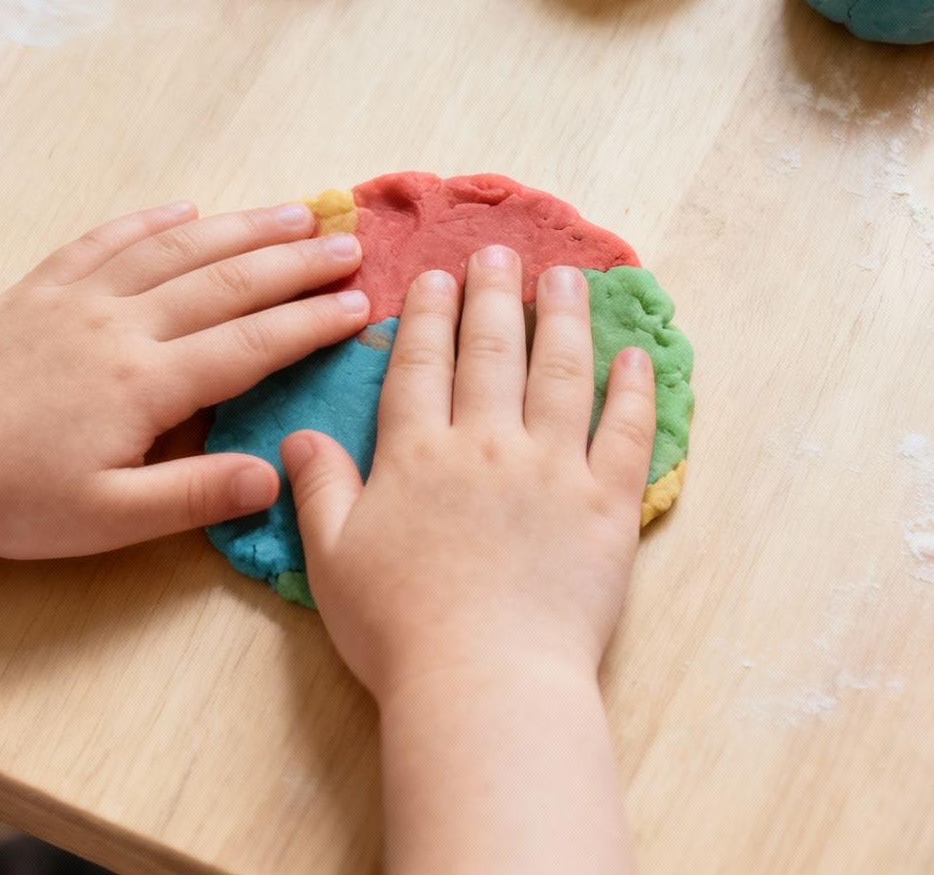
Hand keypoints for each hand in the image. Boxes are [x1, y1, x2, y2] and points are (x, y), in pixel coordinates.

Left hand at [0, 200, 370, 559]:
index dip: (311, 322)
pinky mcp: (39, 288)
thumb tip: (275, 475)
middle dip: (296, 261)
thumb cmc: (7, 499)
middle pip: (227, 280)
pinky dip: (152, 220)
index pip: (251, 342)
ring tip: (294, 211)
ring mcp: (78, 297)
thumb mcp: (107, 520)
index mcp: (146, 382)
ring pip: (176, 247)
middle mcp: (121, 324)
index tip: (361, 305)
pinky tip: (185, 207)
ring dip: (240, 226)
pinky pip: (107, 238)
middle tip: (350, 245)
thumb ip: (194, 495)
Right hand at [283, 244, 657, 697]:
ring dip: (563, 318)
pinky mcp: (607, 505)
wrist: (484, 680)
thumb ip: (320, 489)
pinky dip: (633, 389)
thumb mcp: (333, 560)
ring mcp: (553, 470)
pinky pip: (625, 432)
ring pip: (560, 373)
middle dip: (494, 295)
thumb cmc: (400, 631)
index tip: (434, 278)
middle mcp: (487, 445)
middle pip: (491, 352)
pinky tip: (634, 357)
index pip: (420, 366)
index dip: (426, 316)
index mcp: (417, 456)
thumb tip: (299, 436)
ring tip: (566, 279)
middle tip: (501, 254)